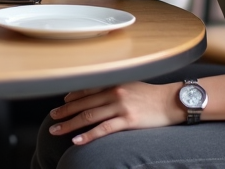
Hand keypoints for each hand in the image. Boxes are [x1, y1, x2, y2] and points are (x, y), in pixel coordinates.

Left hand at [47, 82, 181, 145]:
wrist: (172, 102)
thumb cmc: (152, 95)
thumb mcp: (130, 84)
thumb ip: (113, 88)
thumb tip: (97, 96)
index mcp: (113, 83)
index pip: (86, 90)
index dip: (71, 98)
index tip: (61, 104)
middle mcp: (114, 92)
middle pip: (83, 103)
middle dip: (65, 111)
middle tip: (52, 118)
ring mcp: (120, 106)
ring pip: (89, 116)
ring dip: (70, 124)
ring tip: (56, 130)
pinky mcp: (128, 120)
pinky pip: (103, 130)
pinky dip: (88, 135)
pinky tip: (77, 141)